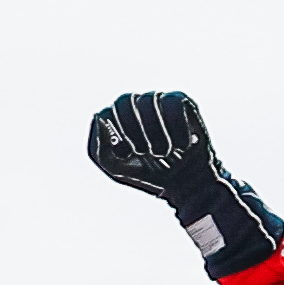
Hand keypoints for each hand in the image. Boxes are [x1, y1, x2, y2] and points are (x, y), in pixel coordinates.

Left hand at [85, 90, 283, 267]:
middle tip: (147, 153)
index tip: (128, 156)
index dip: (117, 137)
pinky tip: (182, 144)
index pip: (107, 114)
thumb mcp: (116, 170)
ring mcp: (158, 100)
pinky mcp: (181, 101)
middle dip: (134, 132)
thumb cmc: (148, 175)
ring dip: (156, 134)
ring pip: (149, 101)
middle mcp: (136, 104)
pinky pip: (173, 103)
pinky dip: (177, 127)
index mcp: (117, 118)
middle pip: (124, 101)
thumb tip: (99, 116)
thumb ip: (98, 149)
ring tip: (164, 153)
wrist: (185, 184)